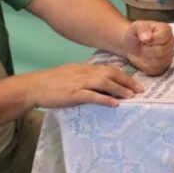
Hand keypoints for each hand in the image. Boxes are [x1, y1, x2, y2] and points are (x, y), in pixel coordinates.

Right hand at [24, 63, 142, 108]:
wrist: (33, 87)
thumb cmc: (51, 83)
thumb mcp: (71, 74)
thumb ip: (86, 75)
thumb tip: (101, 79)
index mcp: (84, 68)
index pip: (108, 68)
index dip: (123, 74)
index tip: (135, 81)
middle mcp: (84, 72)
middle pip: (110, 73)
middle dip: (127, 81)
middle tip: (140, 89)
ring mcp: (78, 83)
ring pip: (104, 82)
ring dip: (119, 89)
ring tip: (131, 96)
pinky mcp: (73, 94)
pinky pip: (92, 95)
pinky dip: (104, 99)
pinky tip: (114, 104)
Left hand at [122, 20, 173, 74]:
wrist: (130, 45)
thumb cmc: (134, 34)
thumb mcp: (135, 26)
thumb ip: (142, 29)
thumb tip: (147, 38)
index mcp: (166, 30)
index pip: (162, 37)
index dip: (150, 39)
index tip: (144, 38)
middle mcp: (171, 43)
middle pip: (161, 51)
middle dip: (147, 49)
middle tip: (142, 45)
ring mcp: (169, 55)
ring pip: (158, 61)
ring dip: (145, 58)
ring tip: (143, 51)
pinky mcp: (164, 66)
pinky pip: (155, 69)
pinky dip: (145, 65)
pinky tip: (143, 58)